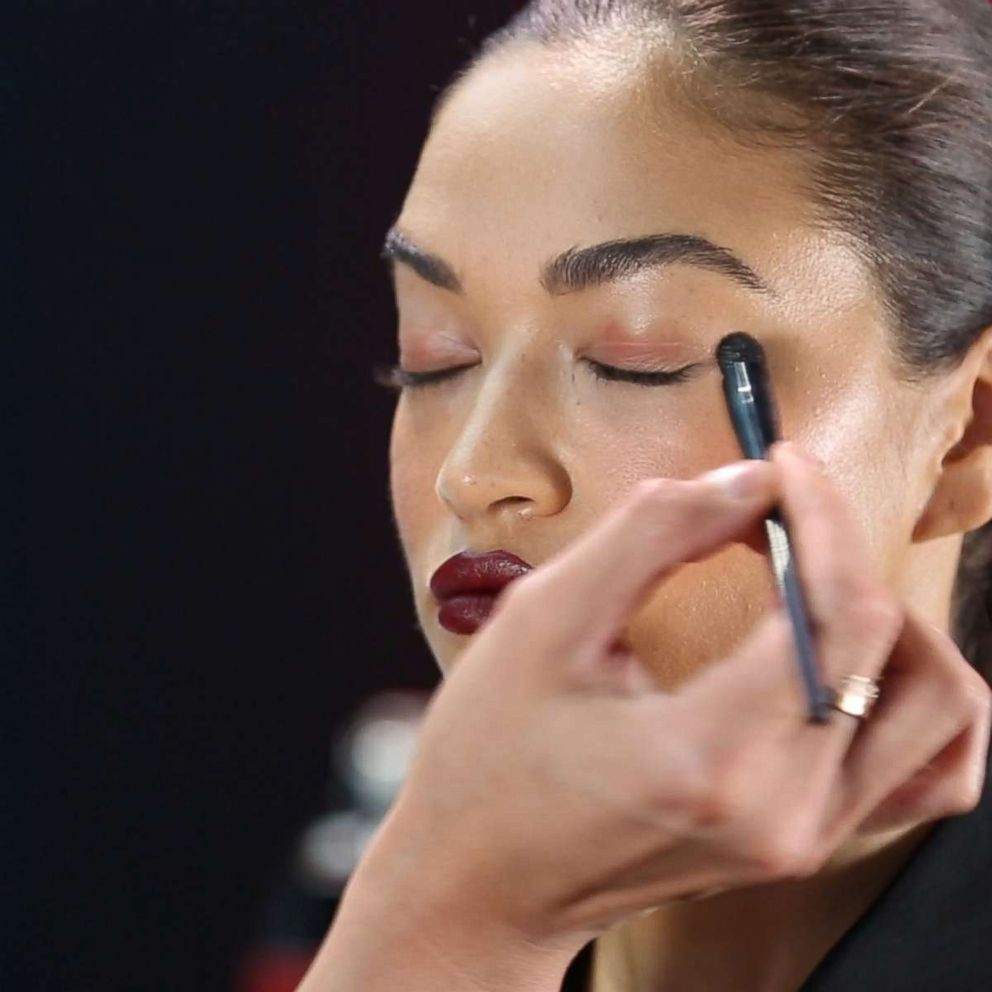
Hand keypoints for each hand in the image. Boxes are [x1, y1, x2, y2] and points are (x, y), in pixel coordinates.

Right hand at [305, 443, 990, 989]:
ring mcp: (805, 838)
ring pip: (934, 707)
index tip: (784, 468)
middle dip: (840, 550)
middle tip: (779, 510)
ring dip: (886, 617)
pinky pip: (925, 769)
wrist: (484, 881)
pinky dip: (907, 693)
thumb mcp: (543, 621)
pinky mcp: (807, 842)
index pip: (835, 611)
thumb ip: (652, 534)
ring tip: (809, 578)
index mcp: (709, 757)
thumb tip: (748, 483)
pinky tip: (850, 655)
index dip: (822, 518)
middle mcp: (782, 812)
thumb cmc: (490, 754)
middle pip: (887, 646)